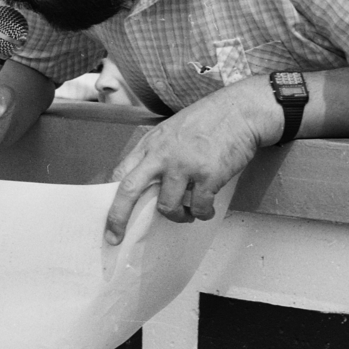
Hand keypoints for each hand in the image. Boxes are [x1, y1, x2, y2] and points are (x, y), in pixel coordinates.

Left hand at [104, 85, 269, 244]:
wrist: (241, 110)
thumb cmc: (208, 120)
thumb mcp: (171, 131)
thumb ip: (156, 154)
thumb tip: (146, 184)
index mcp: (151, 144)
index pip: (120, 174)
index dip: (110, 199)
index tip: (107, 219)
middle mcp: (162, 155)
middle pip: (129, 191)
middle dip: (118, 218)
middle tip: (115, 237)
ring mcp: (184, 165)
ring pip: (167, 207)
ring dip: (178, 217)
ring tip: (188, 214)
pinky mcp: (208, 175)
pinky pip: (198, 208)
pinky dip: (203, 214)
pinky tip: (207, 210)